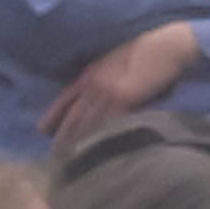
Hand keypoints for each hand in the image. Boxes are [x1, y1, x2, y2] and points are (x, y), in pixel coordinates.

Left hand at [42, 20, 199, 144]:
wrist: (167, 45)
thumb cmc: (147, 53)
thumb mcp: (116, 63)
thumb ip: (104, 79)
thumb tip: (99, 100)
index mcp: (90, 73)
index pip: (65, 98)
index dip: (53, 116)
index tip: (42, 131)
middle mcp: (94, 83)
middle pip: (73, 115)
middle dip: (62, 137)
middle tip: (54, 157)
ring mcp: (107, 90)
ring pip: (87, 122)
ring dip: (78, 143)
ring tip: (70, 162)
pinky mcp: (124, 98)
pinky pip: (108, 122)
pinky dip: (101, 138)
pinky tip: (96, 152)